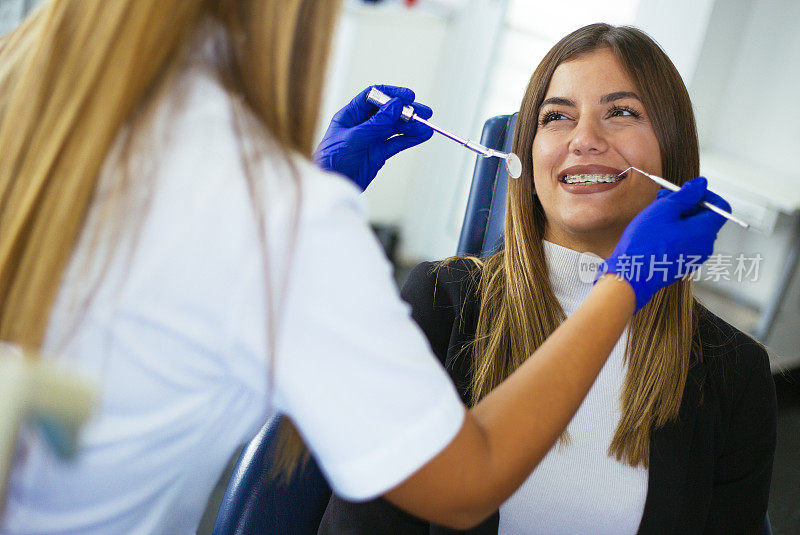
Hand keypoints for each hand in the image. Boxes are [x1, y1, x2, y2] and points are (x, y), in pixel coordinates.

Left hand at [315, 85, 433, 189]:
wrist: (332, 185)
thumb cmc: (332, 161)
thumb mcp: (355, 138)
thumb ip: (377, 123)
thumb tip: (396, 105)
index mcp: (351, 115)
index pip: (374, 97)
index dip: (392, 94)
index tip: (408, 96)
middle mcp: (362, 125)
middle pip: (388, 112)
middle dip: (407, 111)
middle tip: (424, 112)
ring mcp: (371, 139)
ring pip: (395, 128)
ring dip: (411, 126)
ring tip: (426, 127)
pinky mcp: (378, 154)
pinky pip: (397, 143)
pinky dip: (410, 139)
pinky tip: (422, 136)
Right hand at [601, 177, 730, 311]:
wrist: (631, 275)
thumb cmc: (645, 245)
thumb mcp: (664, 210)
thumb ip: (686, 194)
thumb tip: (701, 185)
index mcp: (704, 231)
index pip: (721, 206)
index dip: (705, 195)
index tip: (688, 192)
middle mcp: (705, 245)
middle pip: (705, 216)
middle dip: (687, 204)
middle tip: (664, 200)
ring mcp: (695, 256)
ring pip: (693, 228)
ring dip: (678, 217)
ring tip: (656, 216)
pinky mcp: (683, 262)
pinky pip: (686, 241)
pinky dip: (675, 231)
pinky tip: (655, 231)